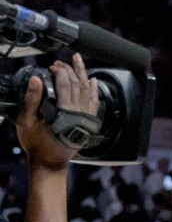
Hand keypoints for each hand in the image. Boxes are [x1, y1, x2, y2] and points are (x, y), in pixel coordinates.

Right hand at [13, 53, 98, 169]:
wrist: (50, 161)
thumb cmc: (36, 143)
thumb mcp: (27, 121)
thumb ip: (32, 99)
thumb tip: (36, 79)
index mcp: (65, 112)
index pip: (66, 84)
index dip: (60, 72)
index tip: (51, 66)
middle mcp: (79, 113)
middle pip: (78, 84)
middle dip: (70, 70)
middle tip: (61, 61)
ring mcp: (86, 118)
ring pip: (88, 91)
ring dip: (83, 74)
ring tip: (78, 60)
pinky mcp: (89, 122)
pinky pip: (94, 102)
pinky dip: (94, 90)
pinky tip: (93, 80)